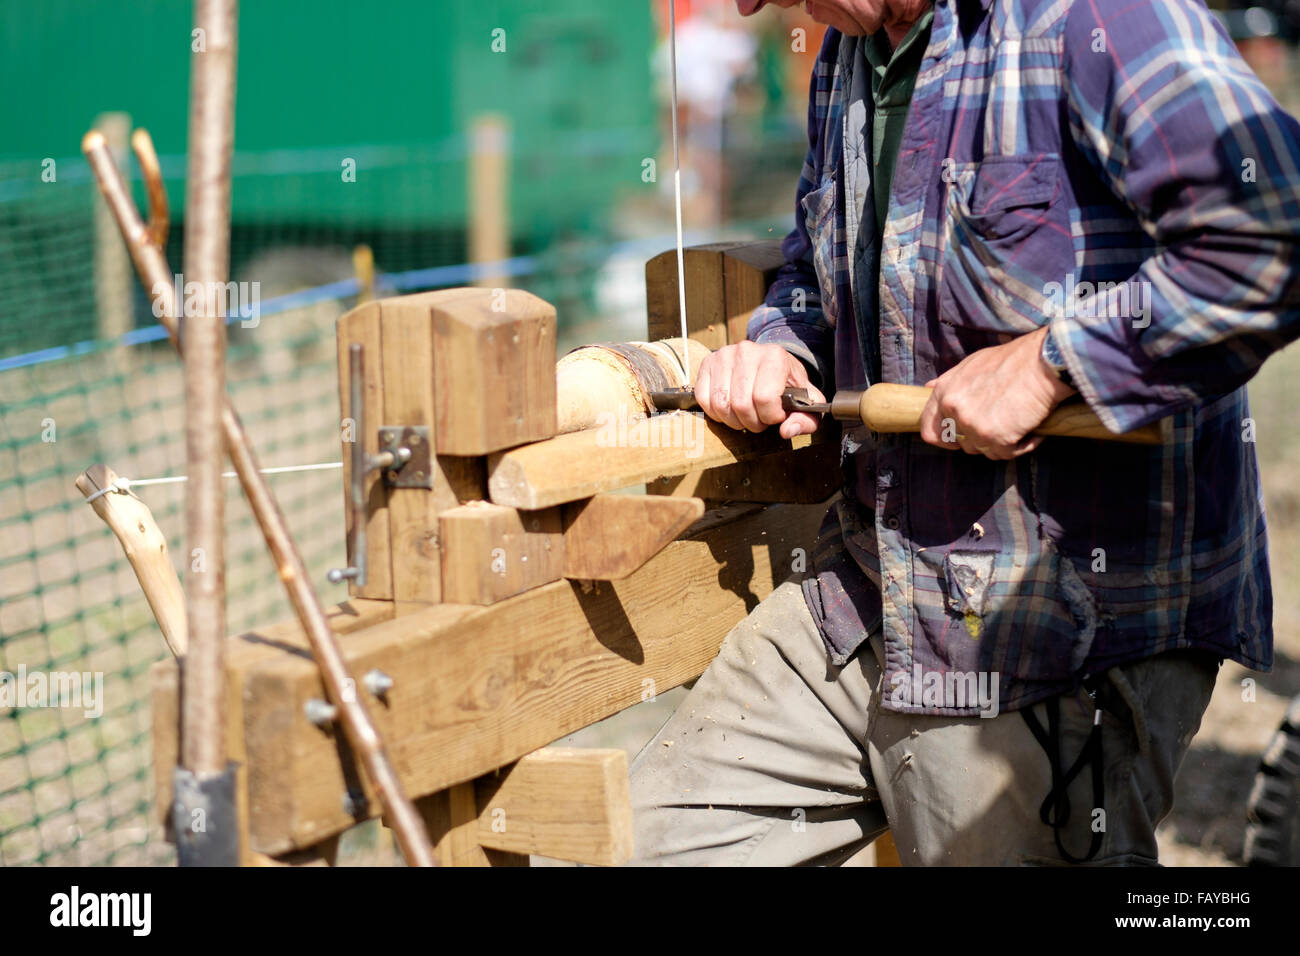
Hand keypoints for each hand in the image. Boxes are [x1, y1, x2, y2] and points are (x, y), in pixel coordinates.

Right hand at [694, 341, 825, 438]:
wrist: (770, 364)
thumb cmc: (788, 386)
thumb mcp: (806, 402)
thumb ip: (806, 420)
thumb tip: (786, 431)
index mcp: (775, 356)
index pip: (764, 398)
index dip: (770, 417)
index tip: (776, 415)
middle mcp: (747, 351)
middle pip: (741, 404)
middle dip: (752, 422)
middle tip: (760, 419)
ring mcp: (724, 355)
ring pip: (721, 404)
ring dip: (734, 420)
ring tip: (746, 415)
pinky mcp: (707, 363)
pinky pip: (704, 399)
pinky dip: (716, 413)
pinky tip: (730, 409)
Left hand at [918, 327, 1076, 458]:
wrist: (1043, 362)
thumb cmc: (1012, 360)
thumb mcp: (971, 364)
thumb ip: (949, 382)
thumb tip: (929, 388)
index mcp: (944, 392)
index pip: (929, 430)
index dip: (944, 440)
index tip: (957, 441)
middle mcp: (954, 409)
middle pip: (961, 443)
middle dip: (980, 439)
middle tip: (1001, 425)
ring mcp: (974, 425)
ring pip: (983, 450)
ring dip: (1002, 443)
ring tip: (1019, 424)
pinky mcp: (997, 437)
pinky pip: (1006, 454)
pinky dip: (1022, 446)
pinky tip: (1033, 432)